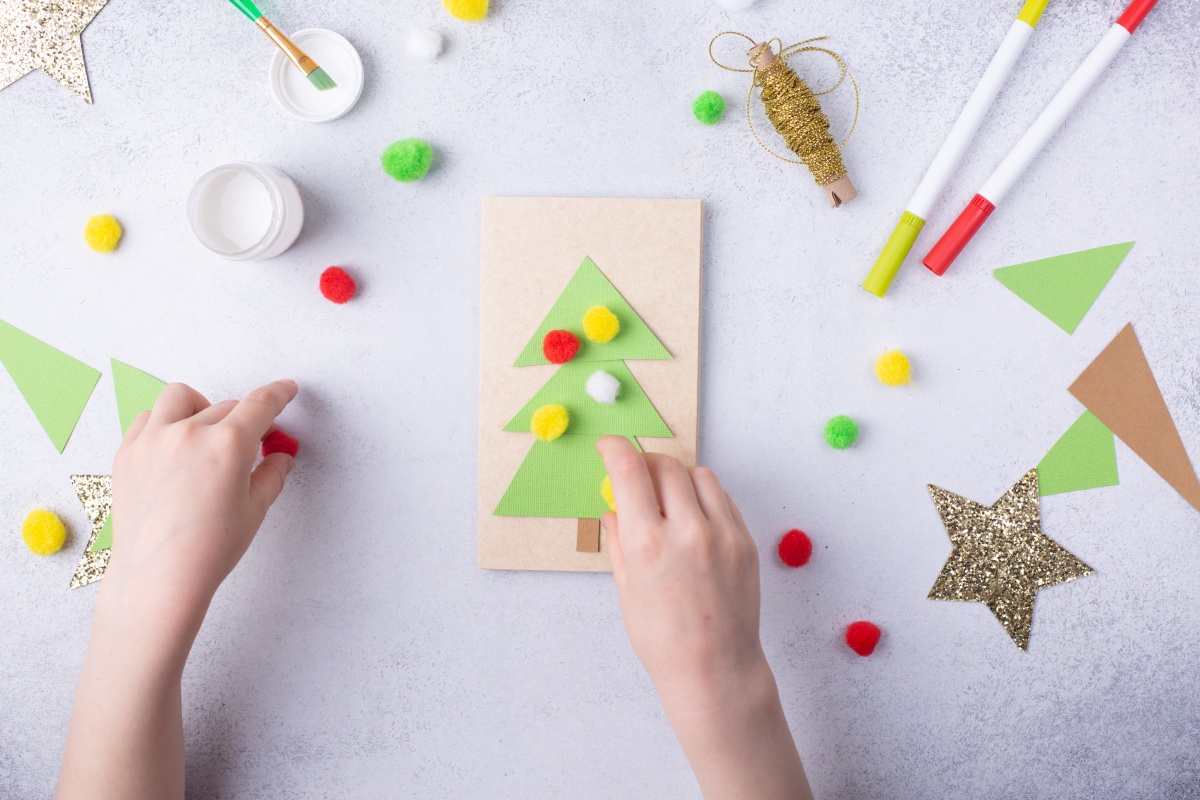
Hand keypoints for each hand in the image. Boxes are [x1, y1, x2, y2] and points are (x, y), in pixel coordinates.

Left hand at [106, 379, 298, 627]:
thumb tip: (280, 456)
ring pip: (183, 398)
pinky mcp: (128, 452)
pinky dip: (166, 422)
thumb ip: (272, 474)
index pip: (261, 404)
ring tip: (207, 435)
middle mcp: (189, 433)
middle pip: (228, 406)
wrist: (158, 578)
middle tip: (250, 445)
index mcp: (229, 445)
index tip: (285, 390)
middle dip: (244, 420)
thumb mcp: (254, 510)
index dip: (279, 394)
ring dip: (202, 407)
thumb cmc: (207, 551)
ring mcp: (153, 440)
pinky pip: (149, 418)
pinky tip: (176, 446)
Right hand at [597, 436, 810, 799]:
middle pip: (664, 465)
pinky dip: (704, 497)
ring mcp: (721, 534)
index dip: (614, 448)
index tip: (609, 445)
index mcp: (647, 543)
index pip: (628, 469)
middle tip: (637, 477)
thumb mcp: (626, 591)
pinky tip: (694, 516)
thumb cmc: (664, 641)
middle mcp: (686, 530)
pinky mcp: (744, 541)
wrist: (715, 670)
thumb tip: (613, 511)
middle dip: (645, 464)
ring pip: (697, 474)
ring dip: (677, 476)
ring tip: (668, 498)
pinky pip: (722, 499)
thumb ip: (619, 543)